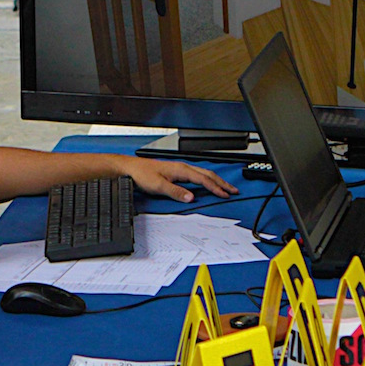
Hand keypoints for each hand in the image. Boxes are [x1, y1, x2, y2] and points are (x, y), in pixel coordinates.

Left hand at [118, 156, 238, 201]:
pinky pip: (197, 175)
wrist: (131, 168)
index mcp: (181, 169)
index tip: (225, 194)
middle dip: (222, 183)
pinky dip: (207, 180)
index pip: (203, 179)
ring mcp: (180, 169)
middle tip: (233, 190)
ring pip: (203, 174)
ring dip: (216, 181)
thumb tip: (191, 197)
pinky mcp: (176, 172)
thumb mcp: (158, 186)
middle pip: (207, 174)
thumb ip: (176, 192)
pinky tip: (208, 184)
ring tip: (226, 187)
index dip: (215, 188)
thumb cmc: (142, 174)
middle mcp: (182, 167)